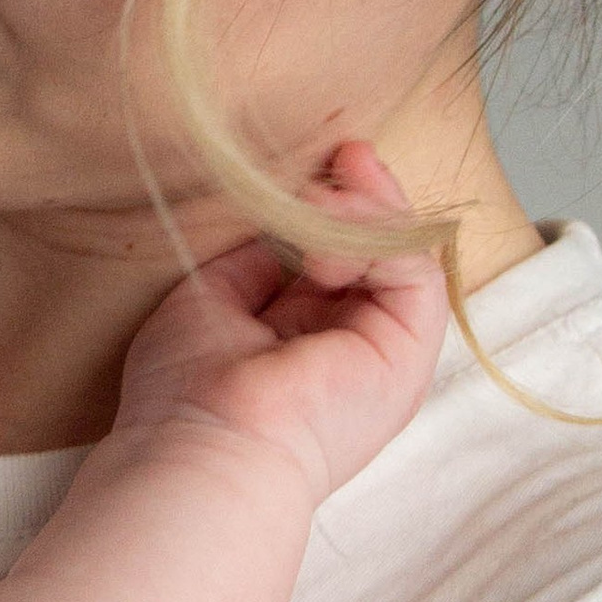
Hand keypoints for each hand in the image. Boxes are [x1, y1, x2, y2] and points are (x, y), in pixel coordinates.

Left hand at [113, 142, 449, 503]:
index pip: (336, 259)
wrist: (202, 447)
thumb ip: (255, 260)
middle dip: (362, 195)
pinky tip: (323, 244)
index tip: (309, 167)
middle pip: (378, 252)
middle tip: (342, 154)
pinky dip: (375, 240)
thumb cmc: (186, 391)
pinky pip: (414, 271)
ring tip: (319, 198)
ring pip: (403, 255)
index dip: (328, 209)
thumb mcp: (211, 300)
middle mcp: (350, 351)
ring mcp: (384, 356)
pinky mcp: (409, 357)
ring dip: (366, 211)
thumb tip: (280, 215)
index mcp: (302, 344)